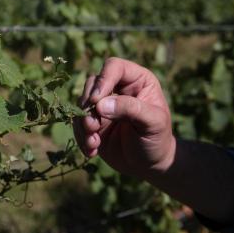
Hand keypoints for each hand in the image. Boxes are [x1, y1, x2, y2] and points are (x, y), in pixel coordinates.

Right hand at [74, 57, 175, 177]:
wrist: (148, 165)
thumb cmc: (157, 140)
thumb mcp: (153, 123)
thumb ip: (130, 109)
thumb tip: (100, 105)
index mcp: (136, 80)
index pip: (114, 67)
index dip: (102, 80)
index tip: (95, 101)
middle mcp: (117, 88)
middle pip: (92, 84)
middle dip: (88, 107)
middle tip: (92, 127)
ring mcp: (102, 105)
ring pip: (81, 104)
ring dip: (83, 124)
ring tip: (93, 144)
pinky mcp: (92, 121)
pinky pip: (77, 122)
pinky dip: (81, 137)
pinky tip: (92, 150)